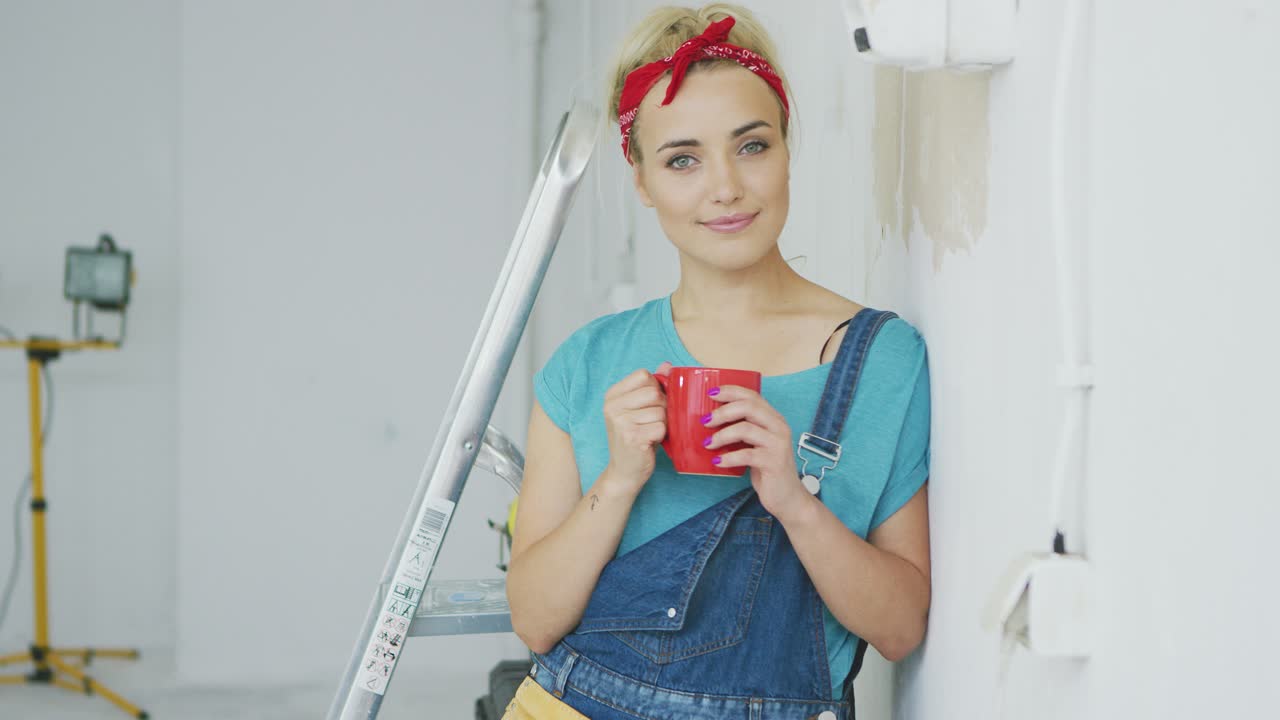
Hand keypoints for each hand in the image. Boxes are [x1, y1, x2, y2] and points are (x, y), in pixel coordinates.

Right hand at [602, 361, 672, 492]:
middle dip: (662, 406)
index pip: (643, 375)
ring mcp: (620, 422)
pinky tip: (650, 442)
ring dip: (662, 423)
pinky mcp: (632, 437)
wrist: (624, 472)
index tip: (650, 403)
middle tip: (653, 421)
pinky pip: (661, 426)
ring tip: (650, 432)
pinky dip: (662, 435)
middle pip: (654, 392)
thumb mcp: (640, 409)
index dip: (655, 388)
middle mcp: (612, 406)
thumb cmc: (635, 438)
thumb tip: (667, 365)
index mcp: (612, 395)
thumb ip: (652, 386)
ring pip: (660, 410)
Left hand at [704, 384, 811, 520]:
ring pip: (745, 429)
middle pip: (749, 407)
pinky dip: (728, 457)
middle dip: (723, 412)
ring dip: (721, 435)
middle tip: (705, 421)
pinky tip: (717, 461)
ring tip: (708, 444)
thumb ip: (743, 431)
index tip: (711, 393)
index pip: (753, 396)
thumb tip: (710, 422)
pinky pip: (746, 455)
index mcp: (774, 419)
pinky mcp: (774, 462)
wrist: (788, 497)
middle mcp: (779, 427)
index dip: (731, 391)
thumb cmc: (767, 469)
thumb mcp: (755, 445)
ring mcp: (778, 444)